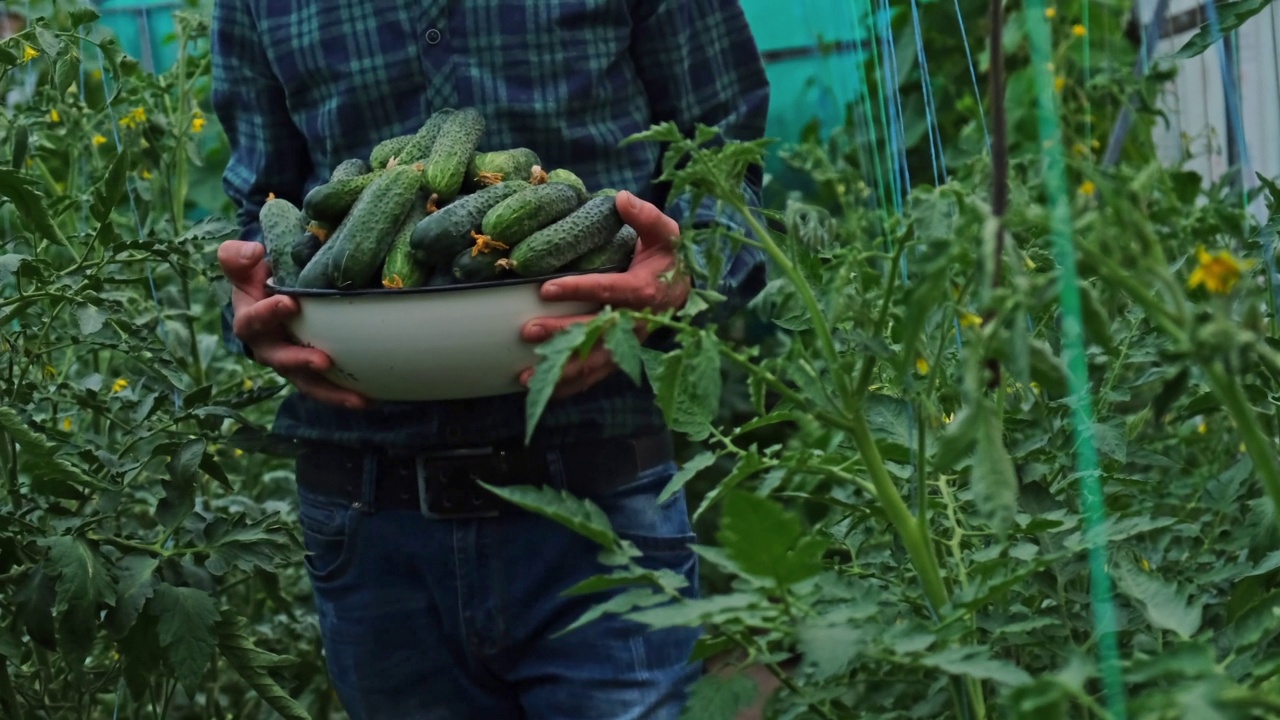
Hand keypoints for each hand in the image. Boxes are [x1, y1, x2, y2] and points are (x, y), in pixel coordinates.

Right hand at [217, 240, 369, 409]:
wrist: (271, 297)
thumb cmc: (260, 279)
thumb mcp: (247, 265)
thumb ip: (240, 259)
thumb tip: (254, 253)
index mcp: (250, 321)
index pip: (253, 320)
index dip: (268, 313)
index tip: (289, 303)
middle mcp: (268, 348)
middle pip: (281, 360)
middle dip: (301, 362)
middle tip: (323, 361)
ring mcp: (291, 363)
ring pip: (307, 382)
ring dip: (331, 392)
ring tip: (357, 399)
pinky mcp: (311, 371)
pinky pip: (326, 386)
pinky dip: (346, 394)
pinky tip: (371, 399)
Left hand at [518, 191, 690, 398]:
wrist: (684, 288)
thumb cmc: (668, 257)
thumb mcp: (664, 232)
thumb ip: (645, 216)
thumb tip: (622, 198)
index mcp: (645, 290)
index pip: (609, 291)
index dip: (578, 289)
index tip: (545, 288)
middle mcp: (637, 322)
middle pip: (596, 332)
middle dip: (561, 333)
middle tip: (527, 331)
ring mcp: (629, 343)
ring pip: (594, 363)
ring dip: (559, 371)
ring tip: (523, 376)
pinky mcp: (623, 356)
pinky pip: (596, 376)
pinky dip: (570, 386)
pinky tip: (541, 391)